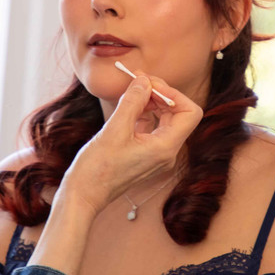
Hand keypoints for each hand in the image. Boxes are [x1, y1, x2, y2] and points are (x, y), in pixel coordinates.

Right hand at [54, 75, 202, 214]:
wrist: (84, 195)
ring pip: (165, 119)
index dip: (174, 94)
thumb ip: (132, 102)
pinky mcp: (146, 154)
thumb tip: (144, 80)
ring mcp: (158, 154)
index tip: (150, 84)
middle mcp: (167, 152)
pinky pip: (153, 127)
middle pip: (178, 114)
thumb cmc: (97, 169)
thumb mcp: (114, 130)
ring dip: (151, 101)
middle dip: (161, 94)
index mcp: (166, 148)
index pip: (190, 113)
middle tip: (138, 79)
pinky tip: (128, 104)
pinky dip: (144, 112)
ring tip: (131, 89)